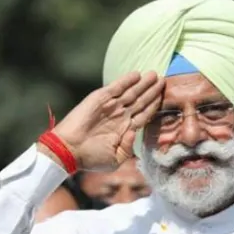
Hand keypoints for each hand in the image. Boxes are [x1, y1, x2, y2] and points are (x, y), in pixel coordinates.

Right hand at [49, 71, 163, 169]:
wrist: (69, 151)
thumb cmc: (90, 158)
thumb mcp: (115, 159)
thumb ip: (129, 148)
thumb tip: (135, 133)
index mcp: (125, 129)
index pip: (144, 115)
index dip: (154, 105)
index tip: (164, 97)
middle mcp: (120, 116)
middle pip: (141, 101)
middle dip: (152, 91)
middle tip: (163, 79)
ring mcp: (111, 106)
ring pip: (132, 92)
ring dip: (143, 83)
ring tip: (154, 75)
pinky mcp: (100, 99)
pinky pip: (116, 87)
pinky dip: (126, 80)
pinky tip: (137, 74)